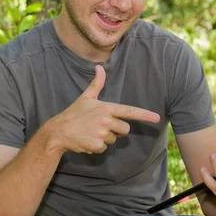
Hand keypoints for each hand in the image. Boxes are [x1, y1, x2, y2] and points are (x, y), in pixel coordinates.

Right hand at [44, 65, 160, 153]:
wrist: (58, 131)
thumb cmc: (74, 113)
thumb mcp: (86, 97)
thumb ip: (97, 83)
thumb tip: (99, 67)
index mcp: (106, 108)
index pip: (129, 111)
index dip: (145, 115)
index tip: (157, 118)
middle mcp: (106, 120)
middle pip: (125, 129)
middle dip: (116, 130)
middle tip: (100, 126)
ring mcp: (102, 133)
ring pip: (114, 140)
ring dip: (105, 138)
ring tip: (91, 132)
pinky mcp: (96, 145)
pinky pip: (104, 148)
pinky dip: (97, 146)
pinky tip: (87, 140)